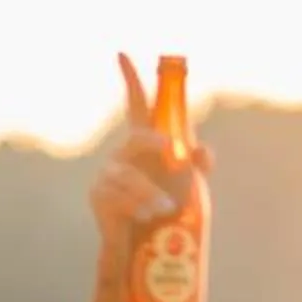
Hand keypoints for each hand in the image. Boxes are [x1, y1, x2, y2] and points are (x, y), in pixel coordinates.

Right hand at [87, 54, 208, 250]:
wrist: (143, 247)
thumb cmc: (166, 210)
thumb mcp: (189, 185)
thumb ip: (198, 164)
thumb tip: (202, 152)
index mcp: (143, 144)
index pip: (135, 104)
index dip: (130, 79)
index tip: (122, 53)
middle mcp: (123, 153)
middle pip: (137, 138)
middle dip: (154, 144)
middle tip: (171, 151)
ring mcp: (108, 174)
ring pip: (130, 175)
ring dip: (152, 193)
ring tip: (165, 210)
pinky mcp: (99, 196)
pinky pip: (119, 196)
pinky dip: (138, 207)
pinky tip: (145, 217)